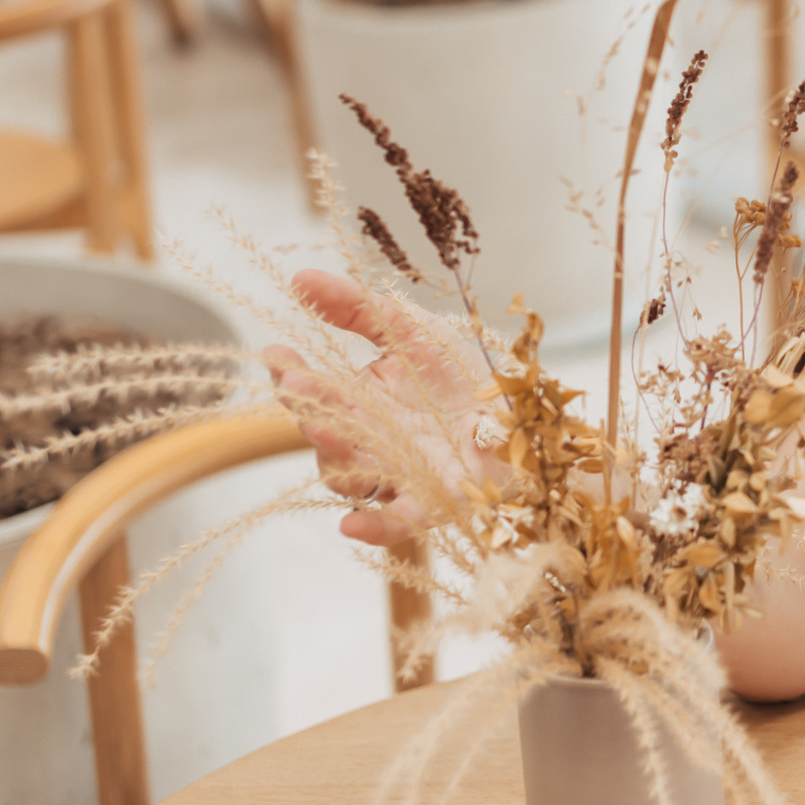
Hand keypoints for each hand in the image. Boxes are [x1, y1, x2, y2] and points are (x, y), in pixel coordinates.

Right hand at [261, 269, 490, 547]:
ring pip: (350, 477)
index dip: (291, 375)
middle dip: (311, 409)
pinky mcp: (433, 503)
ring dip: (336, 457)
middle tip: (300, 386)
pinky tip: (351, 525)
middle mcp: (370, 440)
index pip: (313, 392)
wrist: (527, 411)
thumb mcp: (413, 330)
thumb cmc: (465, 373)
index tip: (277, 353)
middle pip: (325, 434)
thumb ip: (359, 309)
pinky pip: (395, 523)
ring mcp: (398, 473)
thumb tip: (299, 277)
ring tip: (330, 432)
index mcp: (361, 399)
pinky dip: (373, 527)